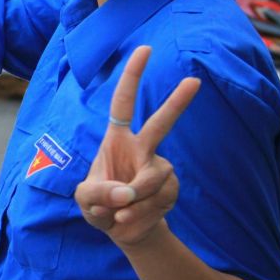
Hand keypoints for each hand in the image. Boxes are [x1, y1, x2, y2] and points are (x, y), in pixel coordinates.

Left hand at [74, 46, 200, 248]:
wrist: (122, 229)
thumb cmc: (99, 204)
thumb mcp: (85, 199)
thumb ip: (99, 194)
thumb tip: (126, 193)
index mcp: (117, 140)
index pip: (124, 102)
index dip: (132, 76)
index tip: (145, 49)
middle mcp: (142, 149)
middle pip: (161, 123)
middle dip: (177, 103)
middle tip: (194, 81)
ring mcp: (159, 168)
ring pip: (153, 178)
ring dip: (134, 201)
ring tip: (119, 214)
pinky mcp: (171, 189)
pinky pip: (156, 201)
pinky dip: (139, 215)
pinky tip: (129, 220)